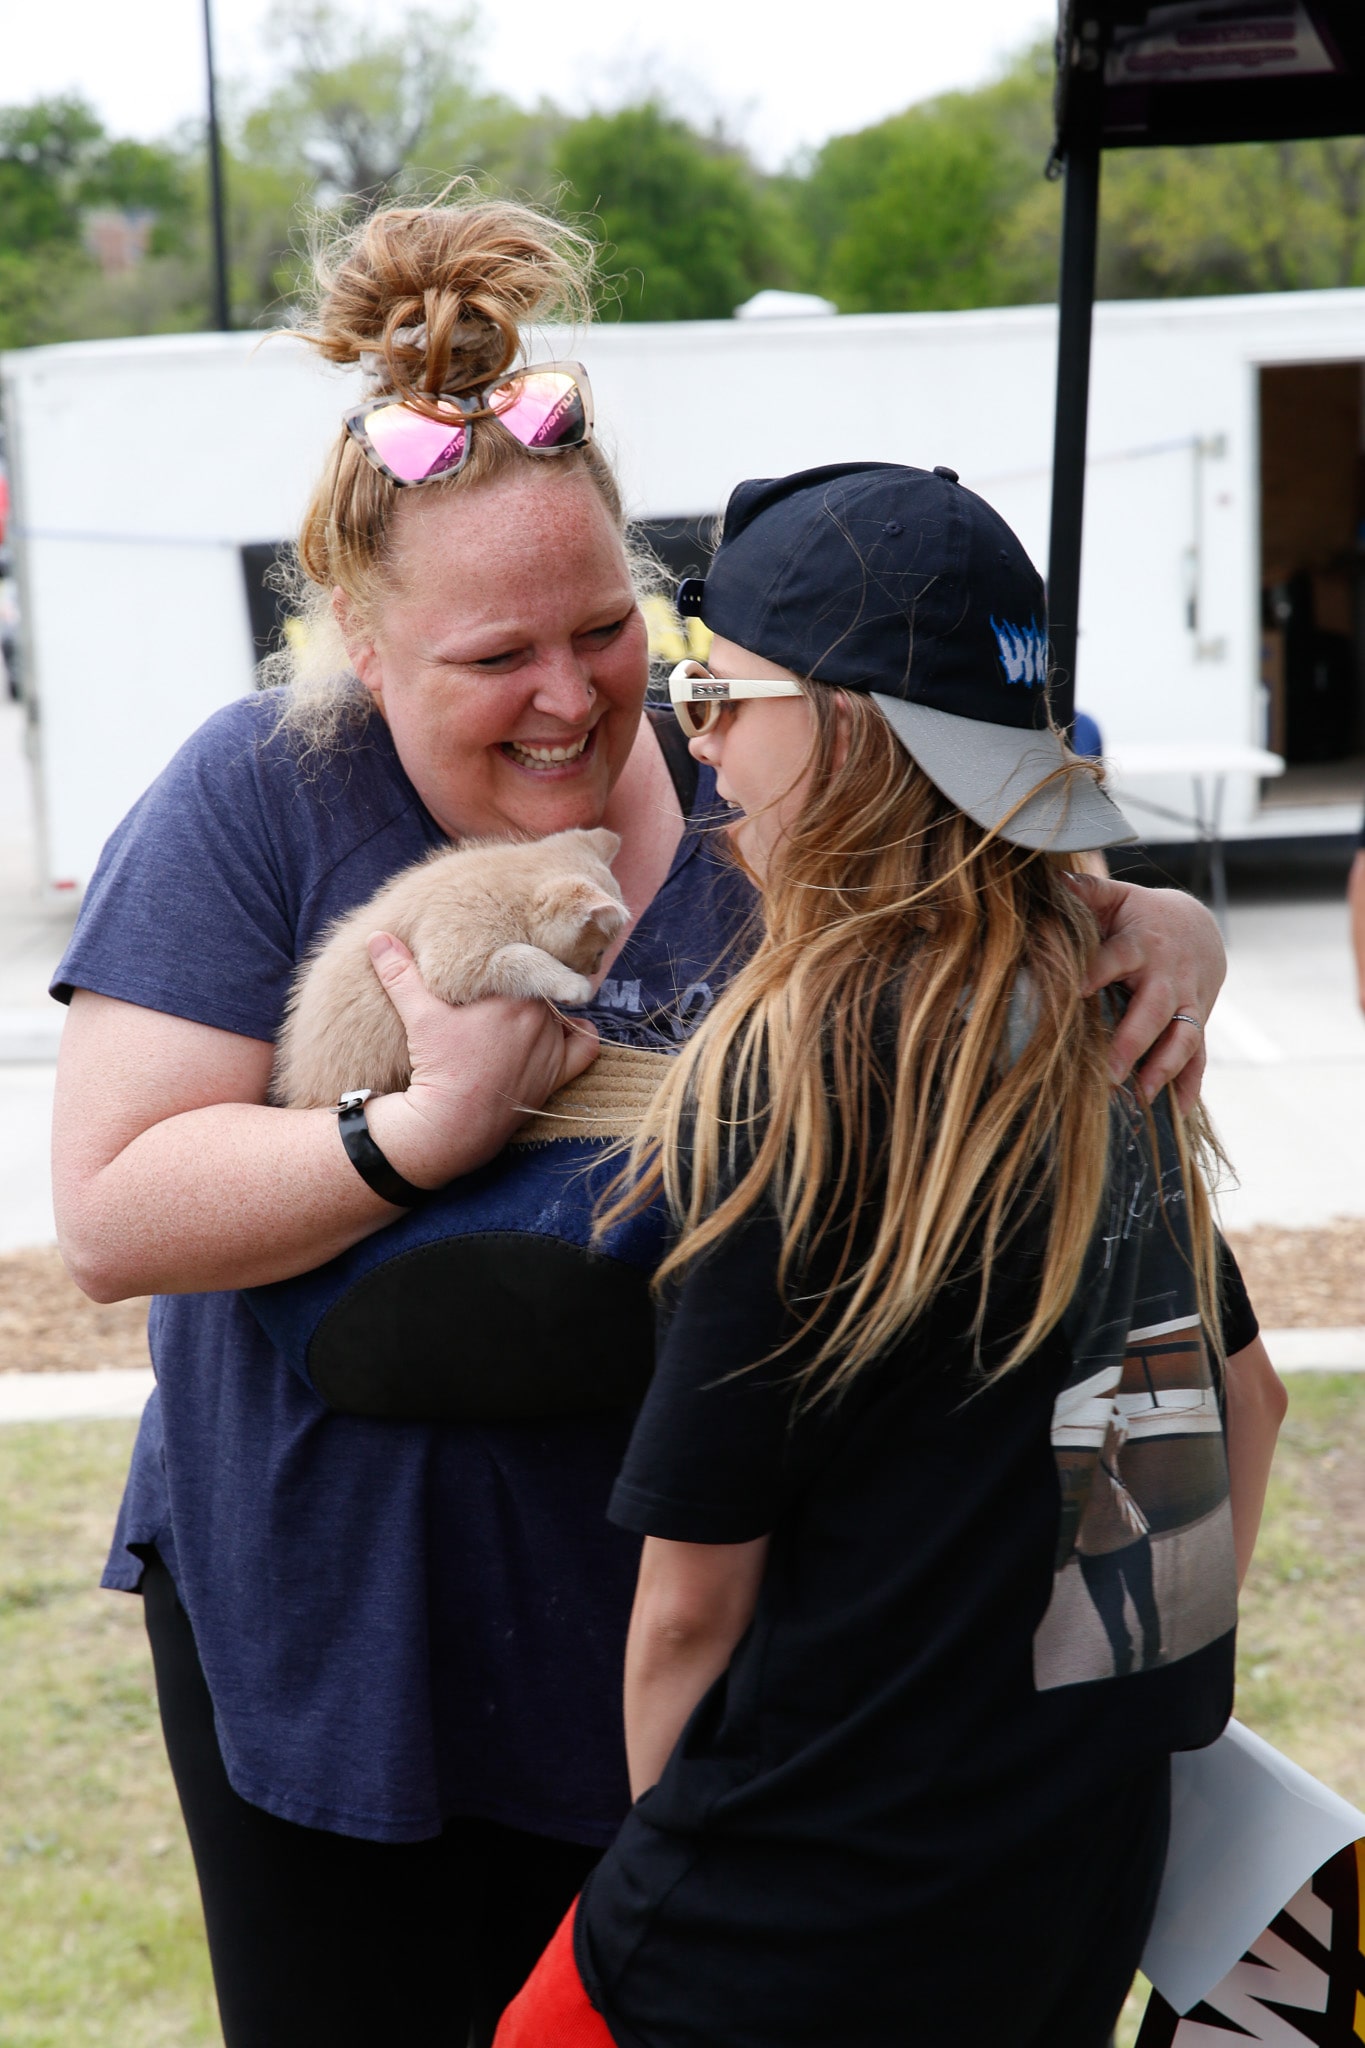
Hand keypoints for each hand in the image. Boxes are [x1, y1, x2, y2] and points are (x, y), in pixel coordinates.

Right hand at [362, 932, 599, 1187]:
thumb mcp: (416, 1014)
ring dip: (546, 1011)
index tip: (494, 968)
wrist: (450, 1125)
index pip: (523, 961)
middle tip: (503, 994)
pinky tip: (564, 1031)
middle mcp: (541, 1016)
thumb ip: (400, 972)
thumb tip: (377, 937)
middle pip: (540, 988)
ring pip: (560, 1012)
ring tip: (520, 1017)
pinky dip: (579, 1036)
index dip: (509, 962)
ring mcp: (552, 1045)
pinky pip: (586, 1047)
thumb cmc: (435, 1065)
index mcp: (512, 993)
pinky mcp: (558, 1074)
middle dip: (524, 988)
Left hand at [1069, 875, 1224, 1111]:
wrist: (1199, 927)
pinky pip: (1199, 1057)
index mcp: (1140, 944)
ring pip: (1182, 1038)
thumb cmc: (1141, 915)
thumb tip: (1051, 878)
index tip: (1074, 989)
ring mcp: (1187, 1003)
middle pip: (1152, 1011)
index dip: (1096, 972)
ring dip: (1164, 1069)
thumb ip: (1086, 892)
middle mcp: (1167, 976)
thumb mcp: (1117, 898)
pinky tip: (1177, 1112)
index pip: (1116, 958)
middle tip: (1107, 1074)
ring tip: (1142, 1096)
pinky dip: (1190, 1085)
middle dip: (1131, 1043)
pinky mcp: (1198, 1022)